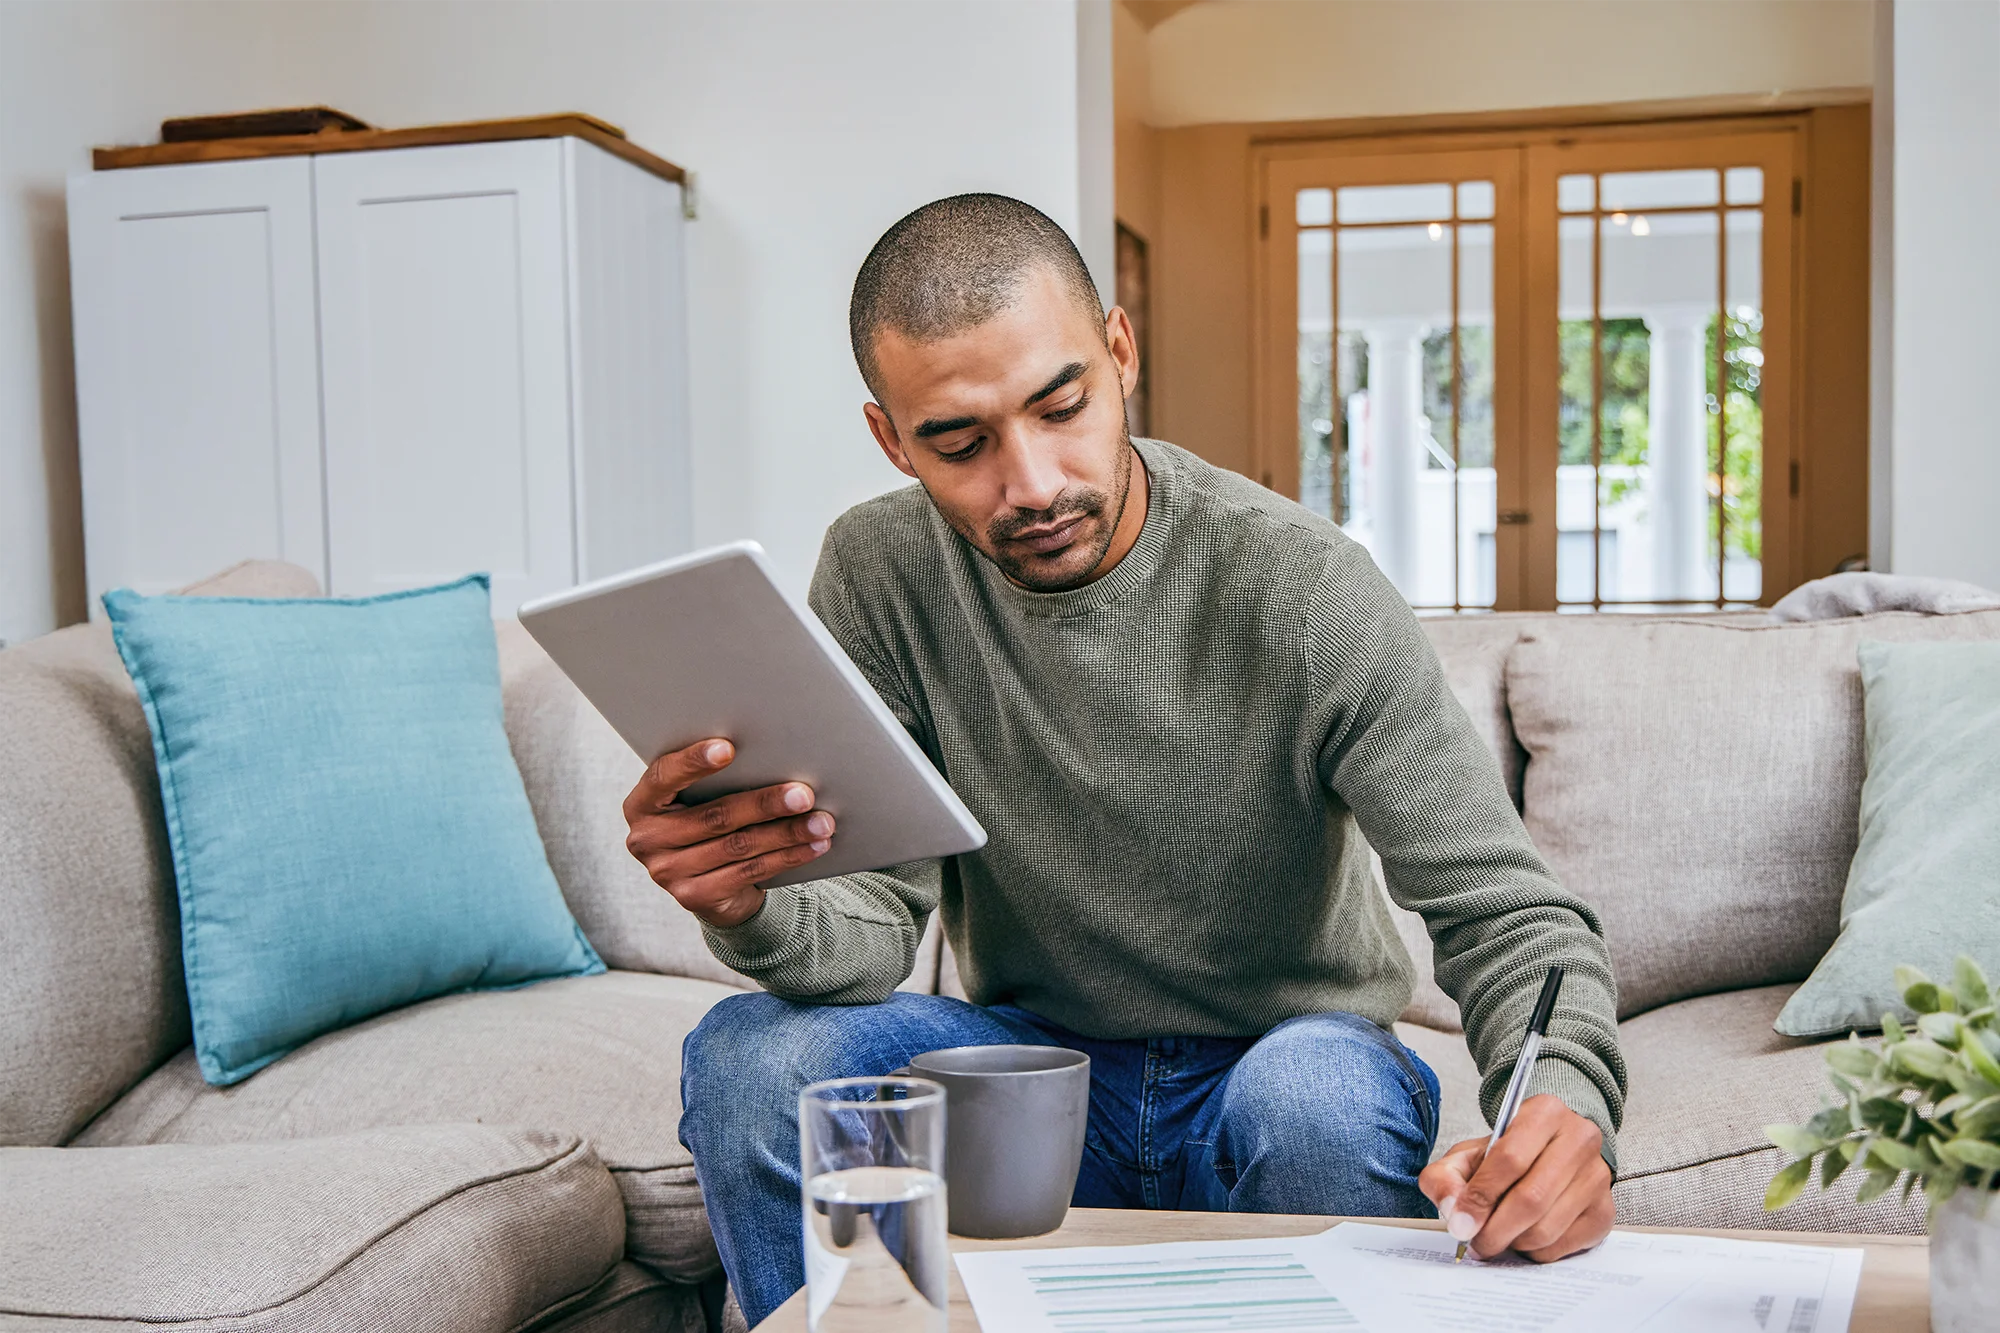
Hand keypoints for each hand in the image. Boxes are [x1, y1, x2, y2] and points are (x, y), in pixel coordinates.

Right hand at [621, 738, 834, 928]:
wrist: (708, 883)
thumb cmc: (709, 821)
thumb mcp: (700, 799)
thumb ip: (718, 780)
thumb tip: (776, 756)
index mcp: (642, 803)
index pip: (663, 777)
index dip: (693, 762)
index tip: (729, 748)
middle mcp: (646, 839)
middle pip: (714, 816)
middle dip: (765, 803)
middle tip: (803, 793)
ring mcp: (666, 872)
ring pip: (738, 846)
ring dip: (786, 833)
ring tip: (821, 821)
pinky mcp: (693, 897)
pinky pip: (749, 872)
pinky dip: (787, 857)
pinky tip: (813, 846)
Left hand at [1418, 1093, 1613, 1261]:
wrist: (1548, 1152)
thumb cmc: (1507, 1153)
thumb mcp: (1468, 1154)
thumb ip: (1446, 1177)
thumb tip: (1455, 1212)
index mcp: (1544, 1112)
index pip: (1510, 1159)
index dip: (1480, 1197)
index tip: (1461, 1224)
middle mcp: (1579, 1139)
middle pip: (1531, 1199)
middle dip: (1495, 1230)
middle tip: (1475, 1243)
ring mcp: (1597, 1177)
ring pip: (1548, 1227)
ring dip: (1513, 1242)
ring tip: (1497, 1236)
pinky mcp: (1605, 1211)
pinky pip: (1563, 1246)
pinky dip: (1535, 1252)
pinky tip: (1523, 1237)